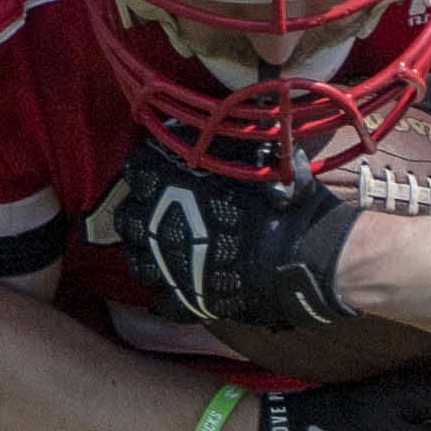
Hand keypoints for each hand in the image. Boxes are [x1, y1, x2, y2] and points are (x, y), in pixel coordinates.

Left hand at [107, 141, 360, 327]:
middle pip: (127, 218)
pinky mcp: (185, 298)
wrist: (303, 252)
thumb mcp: (255, 155)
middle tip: (162, 214)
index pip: (136, 168)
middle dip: (142, 214)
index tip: (164, 171)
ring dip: (149, 254)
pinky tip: (186, 285)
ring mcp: (167, 263)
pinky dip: (172, 294)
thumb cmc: (282, 198)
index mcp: (167, 180)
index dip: (150, 169)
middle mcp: (156, 222)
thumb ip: (227, 148)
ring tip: (168, 251)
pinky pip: (163, 300)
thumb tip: (225, 130)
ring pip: (137, 261)